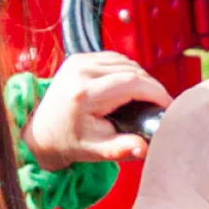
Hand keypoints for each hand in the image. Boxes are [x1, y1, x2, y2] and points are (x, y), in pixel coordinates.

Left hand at [23, 52, 171, 171]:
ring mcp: (78, 61)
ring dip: (140, 77)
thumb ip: (122, 149)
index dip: (155, 91)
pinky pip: (113, 58)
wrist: (41, 133)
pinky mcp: (78, 58)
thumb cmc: (68, 142)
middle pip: (131, 69)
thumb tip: (144, 148)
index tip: (167, 105)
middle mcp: (80, 71)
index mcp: (84, 93)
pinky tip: (131, 86)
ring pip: (125, 61)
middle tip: (159, 104)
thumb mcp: (96, 150)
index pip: (131, 82)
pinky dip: (127, 70)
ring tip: (147, 97)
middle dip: (150, 86)